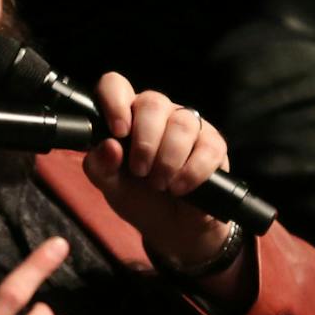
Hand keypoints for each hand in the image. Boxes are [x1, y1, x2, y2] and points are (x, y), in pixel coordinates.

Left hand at [85, 73, 238, 274]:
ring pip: (182, 124)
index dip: (115, 101)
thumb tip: (108, 146)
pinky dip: (192, 172)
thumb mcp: (112, 188)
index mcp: (127, 115)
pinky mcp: (214, 144)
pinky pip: (207, 147)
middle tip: (141, 172)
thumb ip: (100, 167)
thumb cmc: (140, 199)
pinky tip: (180, 187)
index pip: (116, 85)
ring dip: (168, 160)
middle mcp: (158, 114)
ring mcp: (189, 126)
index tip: (119, 132)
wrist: (173, 229)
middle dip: (145, 142)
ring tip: (161, 184)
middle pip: (153, 102)